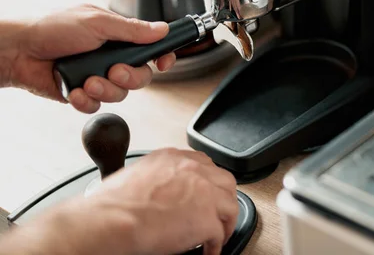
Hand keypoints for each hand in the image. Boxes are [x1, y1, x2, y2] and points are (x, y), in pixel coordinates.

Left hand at [7, 4, 176, 112]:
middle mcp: (111, 58)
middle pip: (141, 77)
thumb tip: (161, 29)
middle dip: (130, 77)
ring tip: (87, 81)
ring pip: (120, 94)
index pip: (151, 49)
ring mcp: (98, 77)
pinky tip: (74, 90)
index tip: (164, 63)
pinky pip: (97, 106)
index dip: (163, 57)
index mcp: (118, 37)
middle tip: (114, 71)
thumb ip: (132, 29)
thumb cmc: (52, 28)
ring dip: (105, 89)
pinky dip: (86, 100)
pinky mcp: (83, 94)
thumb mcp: (97, 22)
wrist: (19, 51)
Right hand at [90, 148, 238, 254]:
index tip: (207, 192)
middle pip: (225, 182)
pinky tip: (209, 250)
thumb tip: (163, 190)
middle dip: (224, 198)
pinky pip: (220, 234)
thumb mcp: (138, 173)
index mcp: (175, 158)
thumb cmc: (114, 202)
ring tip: (220, 234)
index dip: (209, 181)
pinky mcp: (207, 219)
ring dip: (226, 222)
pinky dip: (216, 245)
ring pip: (230, 206)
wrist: (112, 219)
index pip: (204, 164)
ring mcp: (205, 194)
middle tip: (219, 212)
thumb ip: (158, 176)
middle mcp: (193, 170)